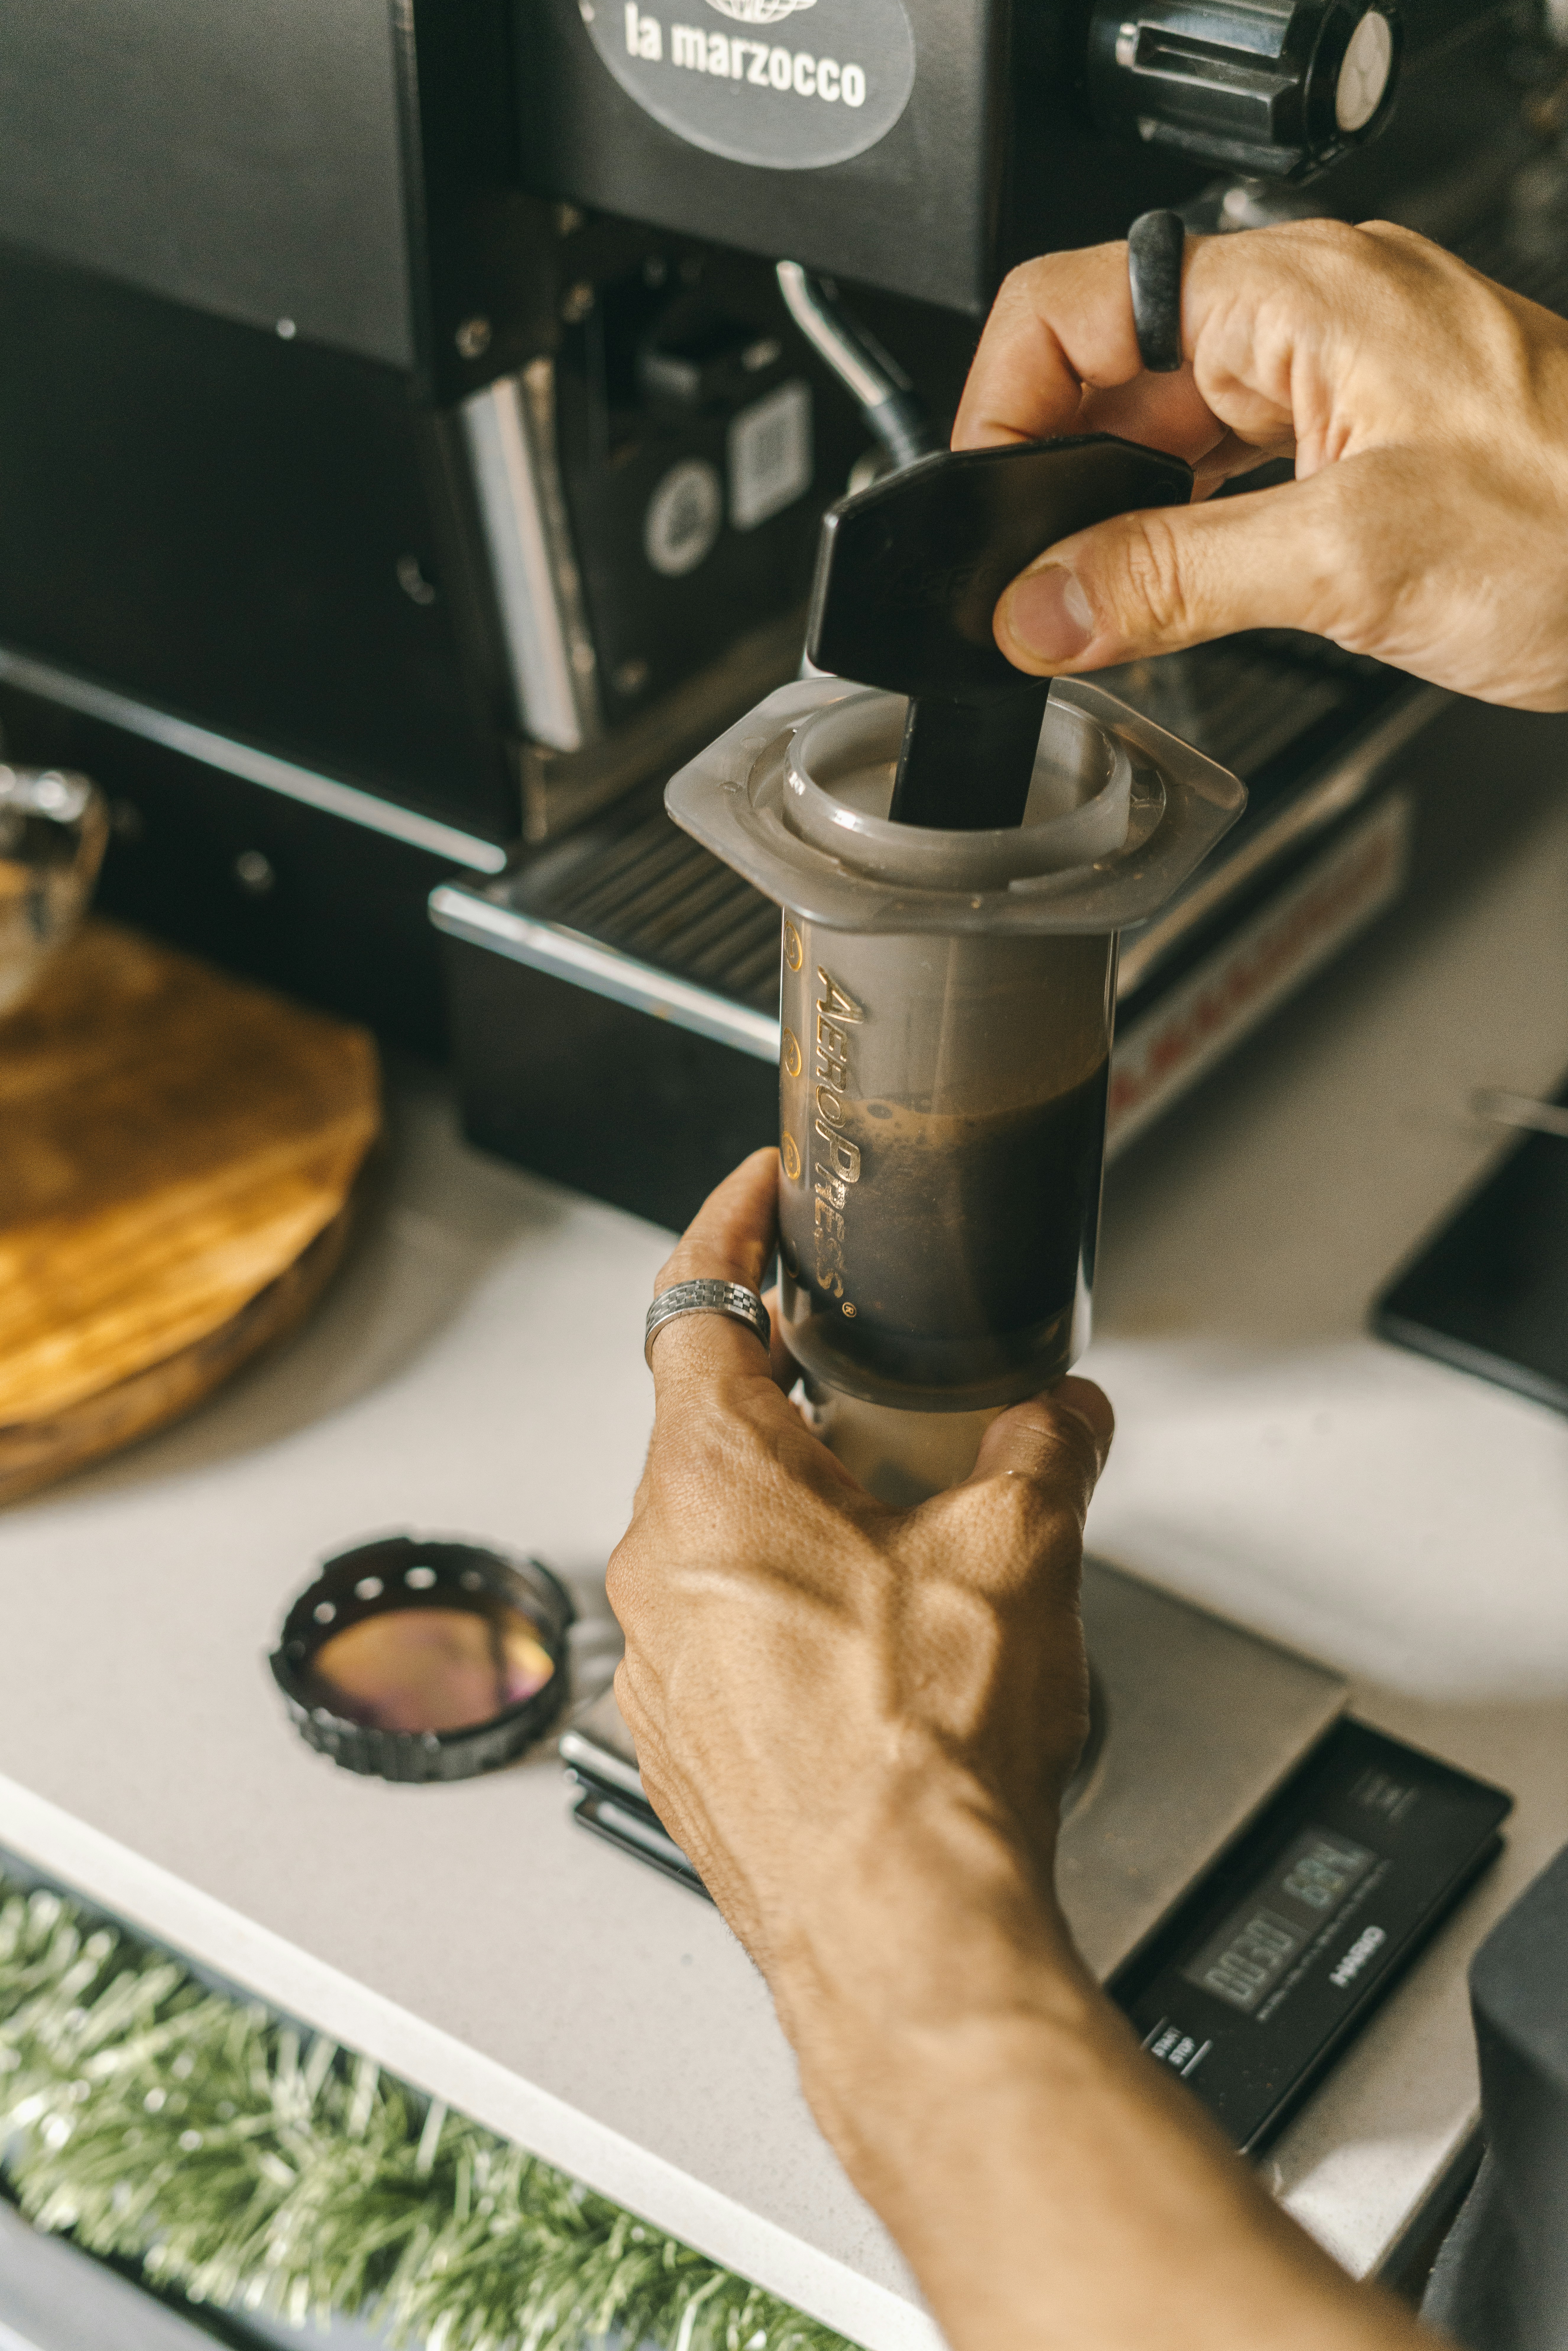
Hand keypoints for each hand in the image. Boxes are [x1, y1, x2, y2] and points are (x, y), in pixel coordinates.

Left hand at [608, 1148, 1111, 1996]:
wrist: (907, 1935)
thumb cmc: (930, 1758)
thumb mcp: (1019, 1554)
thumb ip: (1044, 1451)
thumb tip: (1064, 1417)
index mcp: (715, 1490)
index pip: (691, 1307)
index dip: (727, 1233)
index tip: (753, 1201)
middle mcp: (658, 1574)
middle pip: (705, 1429)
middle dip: (792, 1393)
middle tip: (868, 1385)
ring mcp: (660, 1670)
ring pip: (713, 1540)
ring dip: (793, 1514)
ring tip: (891, 1529)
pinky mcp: (687, 1749)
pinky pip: (720, 1636)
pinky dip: (783, 1610)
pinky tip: (869, 1647)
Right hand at [954, 219, 1567, 709]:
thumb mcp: (1351, 560)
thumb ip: (1173, 581)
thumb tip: (1042, 609)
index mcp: (1296, 295)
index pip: (1073, 306)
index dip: (1001, 406)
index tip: (982, 512)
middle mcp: (1314, 318)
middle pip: (1116, 372)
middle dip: (1056, 478)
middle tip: (1035, 587)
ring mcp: (1341, 380)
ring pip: (1174, 433)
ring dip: (1122, 518)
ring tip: (1099, 605)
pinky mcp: (1367, 444)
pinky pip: (1236, 473)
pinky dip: (1188, 536)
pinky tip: (1176, 597)